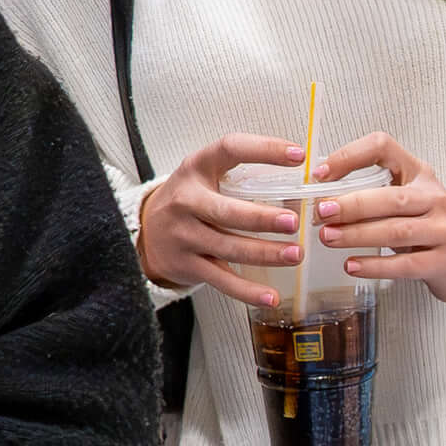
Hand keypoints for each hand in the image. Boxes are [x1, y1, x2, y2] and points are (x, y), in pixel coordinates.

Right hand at [140, 131, 309, 305]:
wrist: (145, 230)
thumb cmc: (190, 199)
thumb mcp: (206, 175)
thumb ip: (242, 176)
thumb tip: (300, 187)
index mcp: (197, 168)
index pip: (231, 148)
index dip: (265, 150)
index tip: (298, 155)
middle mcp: (186, 201)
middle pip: (227, 211)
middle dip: (262, 218)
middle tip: (293, 223)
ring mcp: (184, 235)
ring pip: (229, 248)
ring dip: (265, 253)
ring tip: (295, 255)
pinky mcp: (187, 265)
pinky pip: (222, 280)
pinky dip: (248, 291)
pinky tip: (271, 296)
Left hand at [309, 130, 445, 308]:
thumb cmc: (430, 225)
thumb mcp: (409, 199)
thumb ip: (373, 195)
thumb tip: (321, 200)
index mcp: (419, 173)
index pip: (383, 147)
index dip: (350, 156)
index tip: (321, 174)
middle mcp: (434, 197)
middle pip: (391, 197)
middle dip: (352, 205)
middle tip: (321, 213)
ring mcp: (443, 229)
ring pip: (397, 230)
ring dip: (358, 235)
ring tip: (329, 238)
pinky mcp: (445, 261)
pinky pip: (406, 264)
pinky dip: (376, 266)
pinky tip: (353, 265)